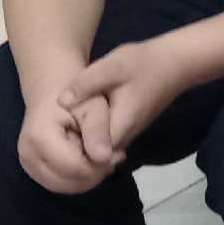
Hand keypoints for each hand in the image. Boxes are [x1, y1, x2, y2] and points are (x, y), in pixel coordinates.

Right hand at [16, 85, 120, 194]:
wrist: (52, 93)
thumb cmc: (77, 96)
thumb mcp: (94, 106)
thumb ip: (98, 130)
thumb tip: (104, 158)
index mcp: (40, 137)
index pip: (75, 168)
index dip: (100, 166)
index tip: (119, 153)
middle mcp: (28, 154)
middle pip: (68, 182)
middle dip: (95, 173)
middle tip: (115, 156)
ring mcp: (27, 165)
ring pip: (64, 187)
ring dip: (88, 177)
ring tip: (104, 157)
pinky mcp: (33, 170)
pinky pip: (59, 184)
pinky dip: (78, 177)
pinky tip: (92, 161)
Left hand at [62, 37, 187, 166]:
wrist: (174, 64)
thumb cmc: (144, 64)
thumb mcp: (113, 66)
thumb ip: (86, 83)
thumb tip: (61, 100)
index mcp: (119, 126)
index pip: (90, 156)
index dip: (69, 153)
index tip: (54, 140)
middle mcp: (122, 139)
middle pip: (91, 160)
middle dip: (69, 155)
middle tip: (49, 140)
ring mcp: (124, 137)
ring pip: (95, 155)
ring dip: (76, 150)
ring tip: (55, 137)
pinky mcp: (124, 131)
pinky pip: (100, 146)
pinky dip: (85, 143)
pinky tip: (71, 131)